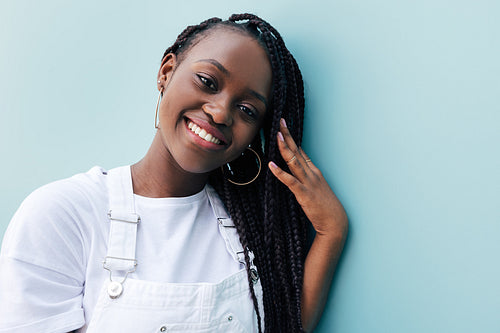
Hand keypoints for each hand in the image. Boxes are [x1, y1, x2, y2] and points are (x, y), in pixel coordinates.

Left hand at [269, 119, 347, 238]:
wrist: (335, 222)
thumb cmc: (325, 208)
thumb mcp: (316, 189)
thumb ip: (306, 179)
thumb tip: (294, 170)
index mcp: (314, 172)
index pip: (300, 151)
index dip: (291, 138)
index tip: (284, 126)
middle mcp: (311, 173)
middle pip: (296, 151)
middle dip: (287, 135)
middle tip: (280, 121)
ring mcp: (308, 182)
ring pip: (294, 161)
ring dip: (284, 147)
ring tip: (277, 135)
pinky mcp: (304, 193)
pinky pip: (290, 181)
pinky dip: (280, 172)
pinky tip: (271, 165)